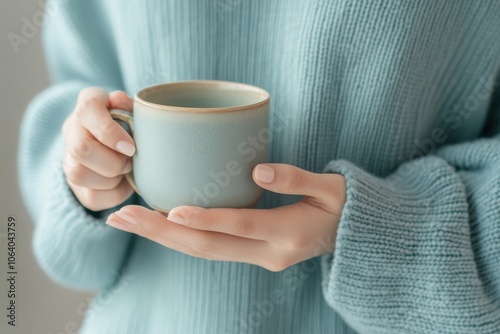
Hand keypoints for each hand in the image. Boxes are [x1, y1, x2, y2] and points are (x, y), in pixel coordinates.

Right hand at [62, 87, 135, 210]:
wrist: (118, 141)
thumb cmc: (132, 122)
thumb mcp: (134, 107)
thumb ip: (129, 104)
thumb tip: (121, 102)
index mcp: (88, 105)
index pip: (88, 111)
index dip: (110, 132)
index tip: (131, 148)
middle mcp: (71, 130)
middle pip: (80, 149)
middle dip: (113, 162)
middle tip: (131, 162)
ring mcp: (69, 159)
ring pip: (78, 174)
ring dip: (111, 179)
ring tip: (127, 172)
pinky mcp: (75, 186)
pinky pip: (91, 197)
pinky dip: (114, 194)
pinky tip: (123, 184)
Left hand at [106, 163, 345, 270]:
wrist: (354, 238)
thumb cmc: (345, 208)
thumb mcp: (333, 188)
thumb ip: (298, 178)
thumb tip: (259, 170)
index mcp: (289, 234)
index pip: (241, 225)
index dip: (207, 218)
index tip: (171, 209)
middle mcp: (269, 253)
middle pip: (209, 246)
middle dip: (163, 232)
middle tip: (124, 215)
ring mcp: (259, 257)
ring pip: (204, 251)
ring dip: (164, 237)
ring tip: (126, 220)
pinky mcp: (253, 254)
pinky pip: (212, 248)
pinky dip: (181, 237)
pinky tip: (158, 224)